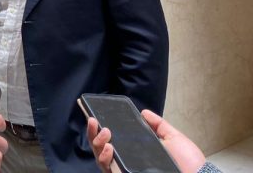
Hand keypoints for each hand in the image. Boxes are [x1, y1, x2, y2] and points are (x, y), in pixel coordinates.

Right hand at [87, 111, 205, 172]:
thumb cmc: (187, 162)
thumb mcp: (173, 138)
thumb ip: (158, 125)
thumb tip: (143, 112)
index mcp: (135, 151)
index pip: (112, 140)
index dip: (100, 129)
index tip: (95, 116)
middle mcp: (127, 161)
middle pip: (100, 149)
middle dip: (93, 134)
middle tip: (95, 121)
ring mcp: (125, 170)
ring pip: (100, 159)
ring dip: (97, 144)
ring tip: (105, 134)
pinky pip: (107, 170)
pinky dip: (105, 158)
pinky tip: (109, 148)